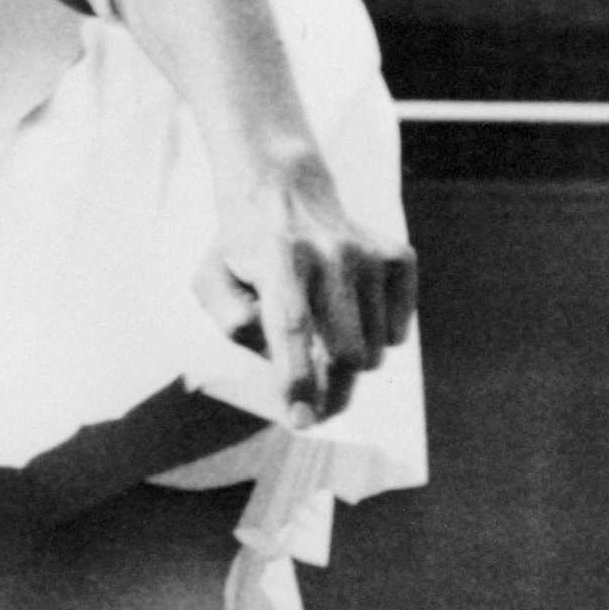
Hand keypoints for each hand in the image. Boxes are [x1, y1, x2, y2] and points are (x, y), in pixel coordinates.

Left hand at [224, 148, 416, 429]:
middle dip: (331, 391)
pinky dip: (376, 337)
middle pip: (346, 352)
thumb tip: (280, 359)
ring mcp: (369, 254)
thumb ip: (233, 323)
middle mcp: (330, 252)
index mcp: (277, 257)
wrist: (284, 189)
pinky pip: (398, 333)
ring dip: (347, 359)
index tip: (302, 420)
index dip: (298, 378)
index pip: (292, 326)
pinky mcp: (397, 257)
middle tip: (315, 403)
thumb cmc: (241, 250)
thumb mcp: (211, 281)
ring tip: (321, 330)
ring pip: (375, 350)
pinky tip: (348, 312)